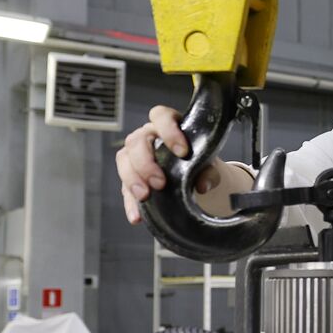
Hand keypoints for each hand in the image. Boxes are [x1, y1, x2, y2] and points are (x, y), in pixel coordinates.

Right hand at [115, 105, 222, 223]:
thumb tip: (202, 185)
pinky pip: (124, 188)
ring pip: (123, 160)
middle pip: (136, 141)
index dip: (168, 131)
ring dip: (132, 180)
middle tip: (159, 183)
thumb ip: (209, 172)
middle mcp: (147, 136)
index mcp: (167, 125)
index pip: (161, 116)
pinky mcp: (131, 177)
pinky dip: (130, 203)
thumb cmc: (199, 161)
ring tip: (145, 197)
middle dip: (145, 163)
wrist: (195, 176)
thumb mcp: (208, 164)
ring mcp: (135, 156)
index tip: (182, 152)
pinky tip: (136, 216)